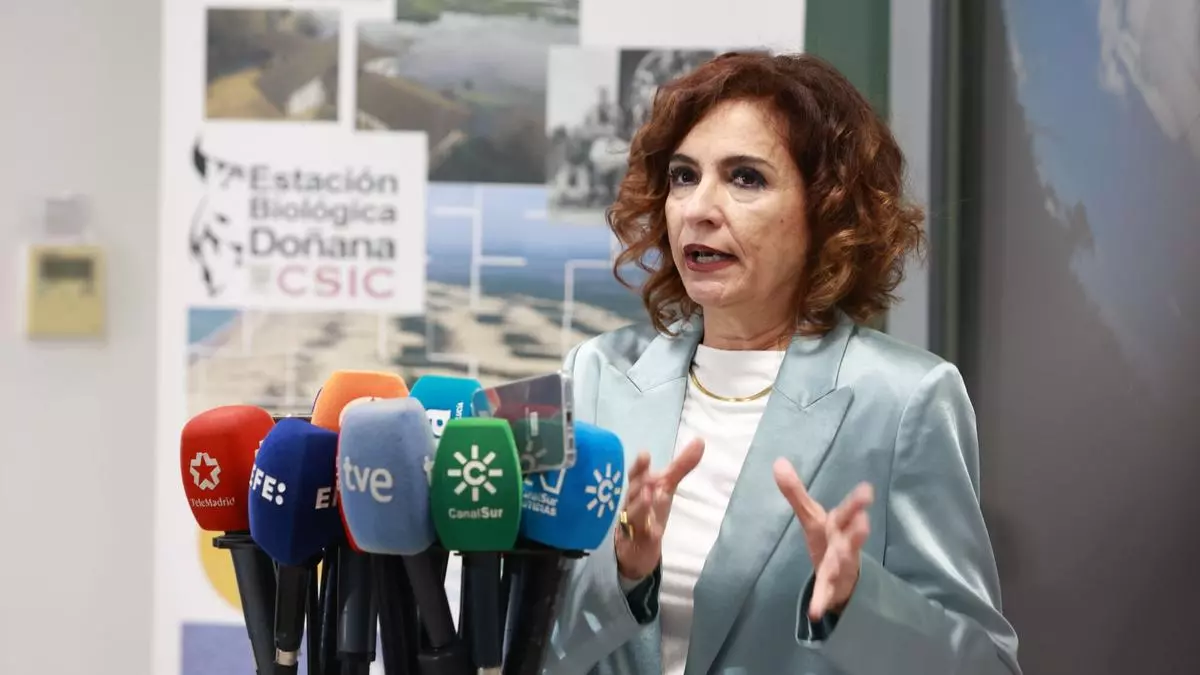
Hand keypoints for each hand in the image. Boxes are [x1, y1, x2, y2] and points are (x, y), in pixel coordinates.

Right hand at [614, 438, 704, 580]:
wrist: (637, 546)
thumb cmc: (651, 509)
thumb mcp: (667, 487)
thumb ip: (681, 466)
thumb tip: (700, 440)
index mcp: (638, 488)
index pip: (636, 475)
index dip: (639, 466)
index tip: (644, 455)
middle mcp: (632, 503)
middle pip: (632, 492)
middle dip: (639, 484)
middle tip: (649, 478)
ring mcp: (634, 524)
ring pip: (634, 514)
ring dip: (640, 506)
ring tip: (649, 496)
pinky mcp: (638, 543)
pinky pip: (642, 538)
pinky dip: (649, 534)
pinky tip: (656, 533)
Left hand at [773, 458, 873, 620]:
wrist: (841, 578)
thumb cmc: (827, 540)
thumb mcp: (810, 515)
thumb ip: (795, 491)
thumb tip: (778, 461)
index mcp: (837, 525)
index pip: (847, 511)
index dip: (856, 501)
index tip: (867, 489)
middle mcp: (843, 544)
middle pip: (851, 536)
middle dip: (857, 528)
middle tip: (864, 520)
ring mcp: (840, 566)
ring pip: (843, 562)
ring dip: (843, 560)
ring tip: (844, 558)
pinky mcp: (831, 586)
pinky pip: (826, 594)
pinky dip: (820, 601)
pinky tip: (814, 612)